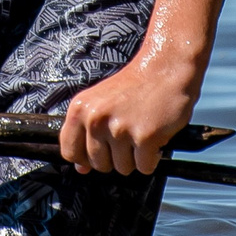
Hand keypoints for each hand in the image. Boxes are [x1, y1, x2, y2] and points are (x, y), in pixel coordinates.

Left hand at [59, 56, 200, 176]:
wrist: (166, 68)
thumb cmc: (135, 85)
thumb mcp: (100, 102)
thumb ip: (86, 132)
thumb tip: (80, 167)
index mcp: (80, 109)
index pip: (69, 151)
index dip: (85, 158)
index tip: (99, 151)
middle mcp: (96, 119)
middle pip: (98, 164)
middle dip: (115, 156)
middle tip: (127, 135)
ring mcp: (120, 129)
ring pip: (122, 168)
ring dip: (135, 157)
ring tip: (140, 132)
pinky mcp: (145, 137)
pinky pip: (144, 167)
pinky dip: (152, 158)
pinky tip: (153, 137)